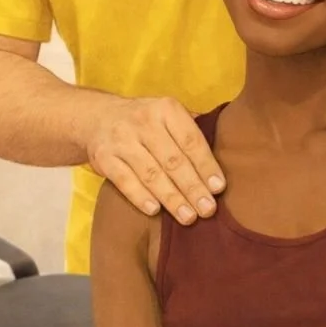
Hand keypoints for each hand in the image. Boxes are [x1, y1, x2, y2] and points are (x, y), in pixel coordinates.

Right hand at [87, 96, 225, 223]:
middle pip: (173, 160)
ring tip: (189, 217)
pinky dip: (140, 197)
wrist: (97, 118)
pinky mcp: (104, 158)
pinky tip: (155, 211)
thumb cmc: (146, 122)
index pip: (191, 140)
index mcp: (166, 109)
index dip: (206, 165)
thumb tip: (228, 153)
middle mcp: (143, 121)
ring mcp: (121, 140)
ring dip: (172, 198)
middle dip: (193, 187)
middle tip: (208, 210)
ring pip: (151, 173)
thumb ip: (191, 132)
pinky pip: (124, 181)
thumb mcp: (168, 115)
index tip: (219, 188)